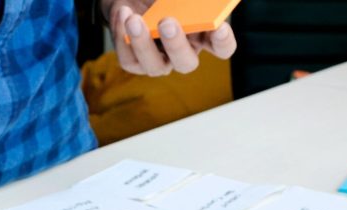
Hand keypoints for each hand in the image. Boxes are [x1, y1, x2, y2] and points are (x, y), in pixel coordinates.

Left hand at [103, 0, 237, 75]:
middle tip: (168, 23)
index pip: (222, 47)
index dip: (223, 42)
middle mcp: (182, 53)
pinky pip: (129, 59)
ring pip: (155, 66)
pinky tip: (123, 13)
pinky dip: (122, 36)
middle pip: (186, 63)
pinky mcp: (134, 62)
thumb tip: (189, 2)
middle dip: (177, 45)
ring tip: (134, 19)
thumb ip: (186, 1)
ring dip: (143, 43)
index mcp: (201, 35)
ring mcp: (158, 61)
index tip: (219, 27)